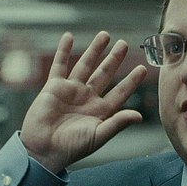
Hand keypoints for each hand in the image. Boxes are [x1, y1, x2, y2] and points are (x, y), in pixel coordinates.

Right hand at [20, 31, 147, 172]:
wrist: (43, 149)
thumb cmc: (71, 148)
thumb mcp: (98, 136)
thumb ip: (117, 123)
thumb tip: (139, 116)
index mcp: (100, 111)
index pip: (120, 92)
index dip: (131, 80)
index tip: (142, 68)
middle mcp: (87, 98)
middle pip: (104, 73)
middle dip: (114, 59)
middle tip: (124, 44)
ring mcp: (71, 91)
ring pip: (85, 65)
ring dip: (94, 50)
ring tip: (104, 35)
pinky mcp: (54, 87)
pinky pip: (59, 65)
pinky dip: (63, 51)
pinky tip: (69, 37)